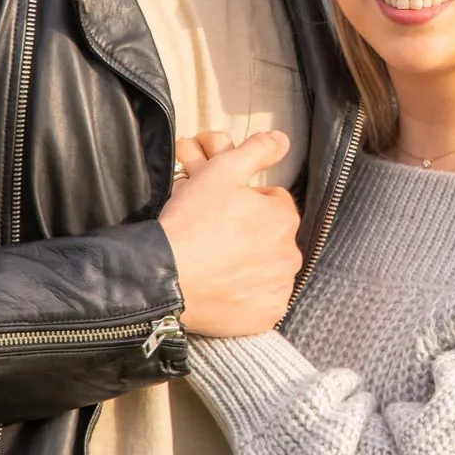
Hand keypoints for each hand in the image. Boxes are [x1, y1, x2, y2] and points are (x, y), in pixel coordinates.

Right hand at [159, 131, 301, 338]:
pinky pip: (261, 300)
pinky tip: (223, 287)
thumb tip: (283, 139)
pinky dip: (246, 295)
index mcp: (284, 218)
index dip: (246, 203)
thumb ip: (256, 151)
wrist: (164, 277)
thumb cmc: (191, 222)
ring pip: (267, 268)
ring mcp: (278, 288)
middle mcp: (290, 254)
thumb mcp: (221, 172)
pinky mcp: (265, 315)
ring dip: (250, 263)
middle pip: (272, 236)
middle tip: (215, 236)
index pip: (272, 203)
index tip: (222, 210)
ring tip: (217, 262)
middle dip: (250, 233)